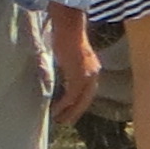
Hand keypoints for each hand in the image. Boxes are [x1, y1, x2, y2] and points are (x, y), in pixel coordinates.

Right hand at [45, 4, 98, 123]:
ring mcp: (87, 75)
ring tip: (59, 120)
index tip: (72, 111)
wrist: (69, 27)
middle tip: (66, 121)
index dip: (80, 102)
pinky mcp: (79, 76)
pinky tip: (56, 111)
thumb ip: (69, 67)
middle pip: (87, 98)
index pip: (88, 90)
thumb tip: (61, 75)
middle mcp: (94, 73)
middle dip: (76, 111)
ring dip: (69, 111)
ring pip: (79, 100)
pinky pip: (71, 96)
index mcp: (93, 68)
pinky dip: (63, 105)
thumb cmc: (66, 37)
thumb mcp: (69, 56)